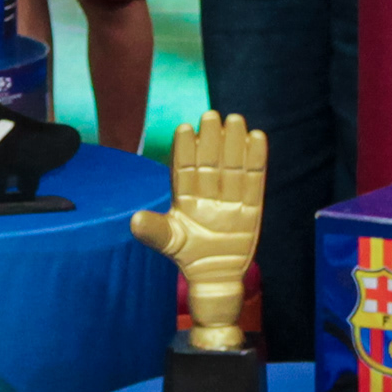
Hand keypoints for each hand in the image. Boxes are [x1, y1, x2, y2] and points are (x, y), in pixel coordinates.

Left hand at [133, 112, 264, 347]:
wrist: (216, 275)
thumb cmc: (188, 255)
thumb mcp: (170, 243)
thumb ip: (154, 232)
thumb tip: (134, 220)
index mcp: (185, 197)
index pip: (185, 170)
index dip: (185, 150)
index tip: (184, 129)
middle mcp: (208, 193)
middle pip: (210, 162)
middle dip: (211, 140)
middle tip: (210, 115)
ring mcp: (230, 198)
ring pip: (232, 167)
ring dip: (234, 144)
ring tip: (234, 120)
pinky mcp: (251, 207)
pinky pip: (254, 181)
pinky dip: (256, 160)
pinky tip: (256, 137)